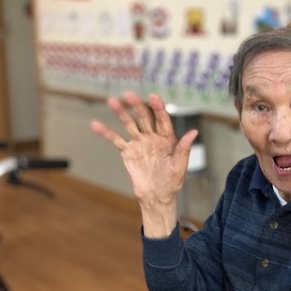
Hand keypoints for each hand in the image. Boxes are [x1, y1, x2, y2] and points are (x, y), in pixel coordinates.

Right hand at [90, 92, 197, 235]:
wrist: (157, 196)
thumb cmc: (172, 182)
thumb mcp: (180, 166)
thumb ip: (183, 148)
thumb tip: (194, 132)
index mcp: (167, 139)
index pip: (163, 119)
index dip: (158, 108)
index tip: (153, 97)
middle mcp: (152, 137)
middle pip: (144, 118)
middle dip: (137, 106)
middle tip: (128, 94)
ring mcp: (139, 143)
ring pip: (129, 124)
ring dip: (121, 113)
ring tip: (112, 101)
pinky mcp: (128, 152)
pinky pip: (116, 140)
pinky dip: (106, 132)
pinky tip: (96, 124)